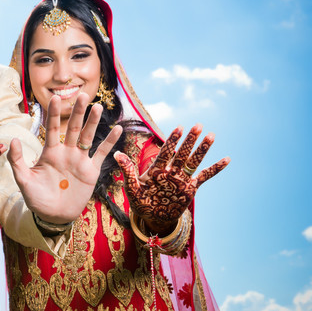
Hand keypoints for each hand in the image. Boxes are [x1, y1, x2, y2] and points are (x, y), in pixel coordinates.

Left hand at [7, 93, 122, 223]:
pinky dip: (109, 142)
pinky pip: (101, 153)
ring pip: (87, 137)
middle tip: (82, 94)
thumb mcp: (23, 180)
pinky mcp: (91, 171)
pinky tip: (117, 129)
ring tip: (97, 106)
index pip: (52, 128)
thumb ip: (17, 160)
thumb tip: (12, 140)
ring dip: (93, 122)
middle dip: (77, 112)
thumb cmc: (36, 198)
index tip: (54, 97)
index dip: (53, 113)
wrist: (53, 216)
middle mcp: (66, 152)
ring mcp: (79, 160)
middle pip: (72, 127)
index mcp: (50, 152)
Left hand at [114, 124, 229, 233]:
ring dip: (202, 149)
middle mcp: (171, 171)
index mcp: (157, 169)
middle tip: (198, 125)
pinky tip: (227, 159)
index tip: (179, 128)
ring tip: (211, 135)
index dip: (172, 141)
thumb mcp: (132, 188)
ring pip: (194, 161)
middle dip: (189, 140)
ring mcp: (182, 179)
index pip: (166, 152)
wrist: (153, 218)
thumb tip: (116, 154)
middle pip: (182, 153)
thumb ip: (128, 171)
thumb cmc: (141, 202)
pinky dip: (215, 168)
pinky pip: (205, 176)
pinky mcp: (191, 188)